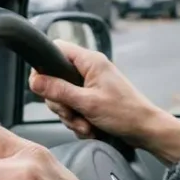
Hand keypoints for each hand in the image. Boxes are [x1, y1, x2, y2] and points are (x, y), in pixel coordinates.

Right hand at [29, 39, 179, 163]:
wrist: (145, 130)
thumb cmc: (126, 113)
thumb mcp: (87, 103)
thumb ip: (59, 91)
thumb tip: (35, 81)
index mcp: (90, 61)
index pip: (56, 49)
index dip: (44, 65)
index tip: (43, 86)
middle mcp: (89, 70)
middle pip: (55, 79)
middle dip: (60, 103)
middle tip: (72, 113)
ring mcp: (90, 85)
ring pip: (63, 98)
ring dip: (71, 116)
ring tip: (86, 125)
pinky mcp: (92, 99)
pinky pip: (74, 109)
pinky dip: (79, 121)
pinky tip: (90, 128)